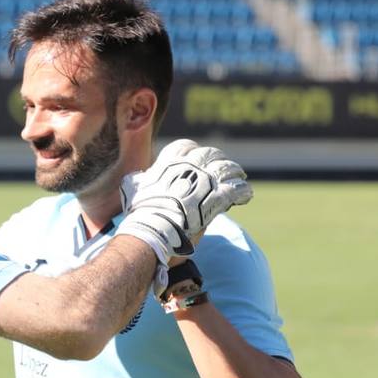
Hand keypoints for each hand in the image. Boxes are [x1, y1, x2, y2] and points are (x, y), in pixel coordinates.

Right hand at [116, 139, 252, 267]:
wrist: (153, 230)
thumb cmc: (140, 213)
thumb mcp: (131, 190)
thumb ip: (138, 180)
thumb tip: (137, 178)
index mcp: (168, 163)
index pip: (184, 147)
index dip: (193, 151)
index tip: (197, 156)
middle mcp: (188, 168)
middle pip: (209, 154)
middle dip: (218, 159)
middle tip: (223, 167)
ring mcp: (204, 181)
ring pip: (226, 169)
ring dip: (234, 172)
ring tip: (239, 178)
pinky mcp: (216, 198)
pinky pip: (236, 189)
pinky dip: (243, 191)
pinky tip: (245, 195)